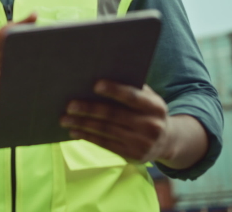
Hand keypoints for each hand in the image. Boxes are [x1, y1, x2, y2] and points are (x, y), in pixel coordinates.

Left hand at [60, 81, 174, 163]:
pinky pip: (105, 144)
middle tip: (69, 105)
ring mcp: (142, 143)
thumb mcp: (148, 99)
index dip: (114, 90)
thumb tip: (99, 76)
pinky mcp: (133, 155)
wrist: (167, 141)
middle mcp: (151, 125)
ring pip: (106, 130)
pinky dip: (87, 136)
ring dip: (82, 124)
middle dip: (89, 109)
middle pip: (114, 115)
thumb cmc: (148, 111)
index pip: (133, 97)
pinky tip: (74, 131)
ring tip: (65, 119)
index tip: (95, 85)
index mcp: (155, 106)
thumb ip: (132, 88)